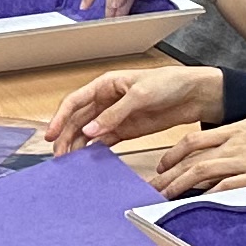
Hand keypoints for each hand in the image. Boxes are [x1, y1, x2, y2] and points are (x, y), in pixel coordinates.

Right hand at [37, 61, 227, 149]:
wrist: (194, 95)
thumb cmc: (169, 83)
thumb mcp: (140, 95)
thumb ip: (114, 114)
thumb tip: (90, 130)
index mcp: (105, 85)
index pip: (74, 101)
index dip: (60, 118)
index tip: (51, 134)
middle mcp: (105, 101)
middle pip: (78, 120)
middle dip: (66, 137)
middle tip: (60, 157)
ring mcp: (114, 116)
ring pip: (88, 133)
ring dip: (78, 146)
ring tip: (70, 162)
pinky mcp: (125, 130)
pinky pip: (104, 141)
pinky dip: (94, 150)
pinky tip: (88, 160)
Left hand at [144, 116, 245, 193]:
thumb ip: (238, 133)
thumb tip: (219, 143)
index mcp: (236, 128)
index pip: (194, 140)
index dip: (173, 154)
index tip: (163, 165)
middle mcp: (235, 143)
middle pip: (191, 159)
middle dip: (168, 174)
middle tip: (153, 187)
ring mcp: (243, 162)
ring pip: (200, 173)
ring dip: (178, 186)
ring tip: (164, 197)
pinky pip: (222, 189)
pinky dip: (204, 197)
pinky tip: (193, 205)